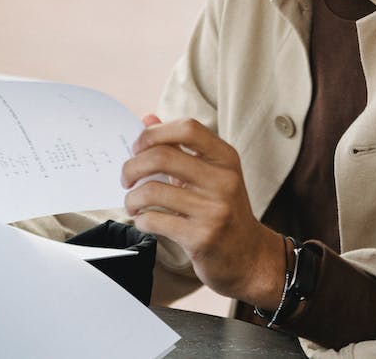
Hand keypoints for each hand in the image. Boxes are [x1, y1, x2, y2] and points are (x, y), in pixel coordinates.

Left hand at [122, 115, 284, 308]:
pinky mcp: (202, 237)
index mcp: (226, 158)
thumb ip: (179, 146)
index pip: (187, 128)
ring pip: (152, 191)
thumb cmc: (225, 211)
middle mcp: (224, 180)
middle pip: (162, 156)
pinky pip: (155, 221)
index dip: (154, 133)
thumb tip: (147, 118)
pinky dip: (141, 220)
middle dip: (132, 166)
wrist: (249, 257)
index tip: (138, 147)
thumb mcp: (211, 174)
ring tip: (133, 204)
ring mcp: (214, 210)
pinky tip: (145, 221)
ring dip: (132, 198)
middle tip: (126, 178)